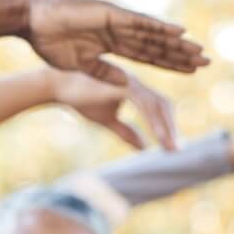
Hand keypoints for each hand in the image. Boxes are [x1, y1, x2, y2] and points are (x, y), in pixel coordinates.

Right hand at [23, 0, 208, 86]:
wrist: (32, 22)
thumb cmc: (49, 42)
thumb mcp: (80, 66)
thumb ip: (103, 74)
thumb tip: (124, 84)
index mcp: (111, 45)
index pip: (147, 55)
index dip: (169, 63)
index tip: (189, 72)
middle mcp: (119, 32)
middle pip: (157, 46)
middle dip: (180, 55)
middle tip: (206, 62)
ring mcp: (118, 22)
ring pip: (154, 34)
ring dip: (177, 43)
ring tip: (199, 51)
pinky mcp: (112, 14)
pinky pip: (142, 22)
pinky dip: (161, 28)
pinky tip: (180, 33)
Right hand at [50, 70, 178, 149]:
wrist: (57, 85)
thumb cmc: (81, 99)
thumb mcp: (108, 120)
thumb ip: (126, 132)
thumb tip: (144, 148)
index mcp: (135, 89)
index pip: (158, 107)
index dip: (168, 126)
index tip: (172, 146)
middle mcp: (136, 83)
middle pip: (163, 105)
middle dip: (172, 128)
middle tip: (176, 151)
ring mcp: (130, 82)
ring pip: (156, 104)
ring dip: (166, 127)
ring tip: (170, 148)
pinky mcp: (122, 84)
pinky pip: (144, 103)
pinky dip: (153, 120)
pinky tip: (157, 136)